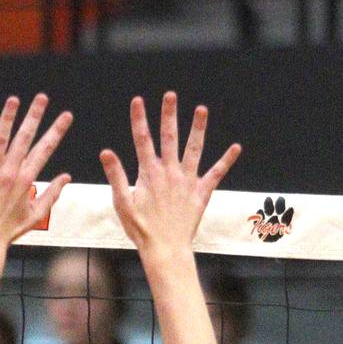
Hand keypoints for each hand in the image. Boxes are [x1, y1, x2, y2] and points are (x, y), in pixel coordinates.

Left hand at [0, 93, 72, 255]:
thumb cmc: (8, 230)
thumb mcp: (36, 214)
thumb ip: (53, 194)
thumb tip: (67, 177)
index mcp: (26, 180)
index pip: (45, 149)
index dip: (56, 131)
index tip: (66, 115)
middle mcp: (9, 173)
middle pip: (24, 138)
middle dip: (34, 116)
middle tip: (42, 97)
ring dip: (7, 118)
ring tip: (14, 100)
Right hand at [100, 92, 240, 259]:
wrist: (165, 248)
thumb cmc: (141, 228)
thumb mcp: (122, 202)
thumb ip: (116, 175)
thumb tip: (106, 152)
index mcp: (149, 174)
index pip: (142, 140)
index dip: (139, 119)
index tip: (137, 101)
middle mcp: (170, 172)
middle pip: (169, 137)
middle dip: (169, 115)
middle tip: (170, 95)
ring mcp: (188, 181)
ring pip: (194, 149)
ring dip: (198, 128)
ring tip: (201, 110)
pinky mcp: (201, 193)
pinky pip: (216, 173)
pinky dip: (226, 160)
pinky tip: (236, 147)